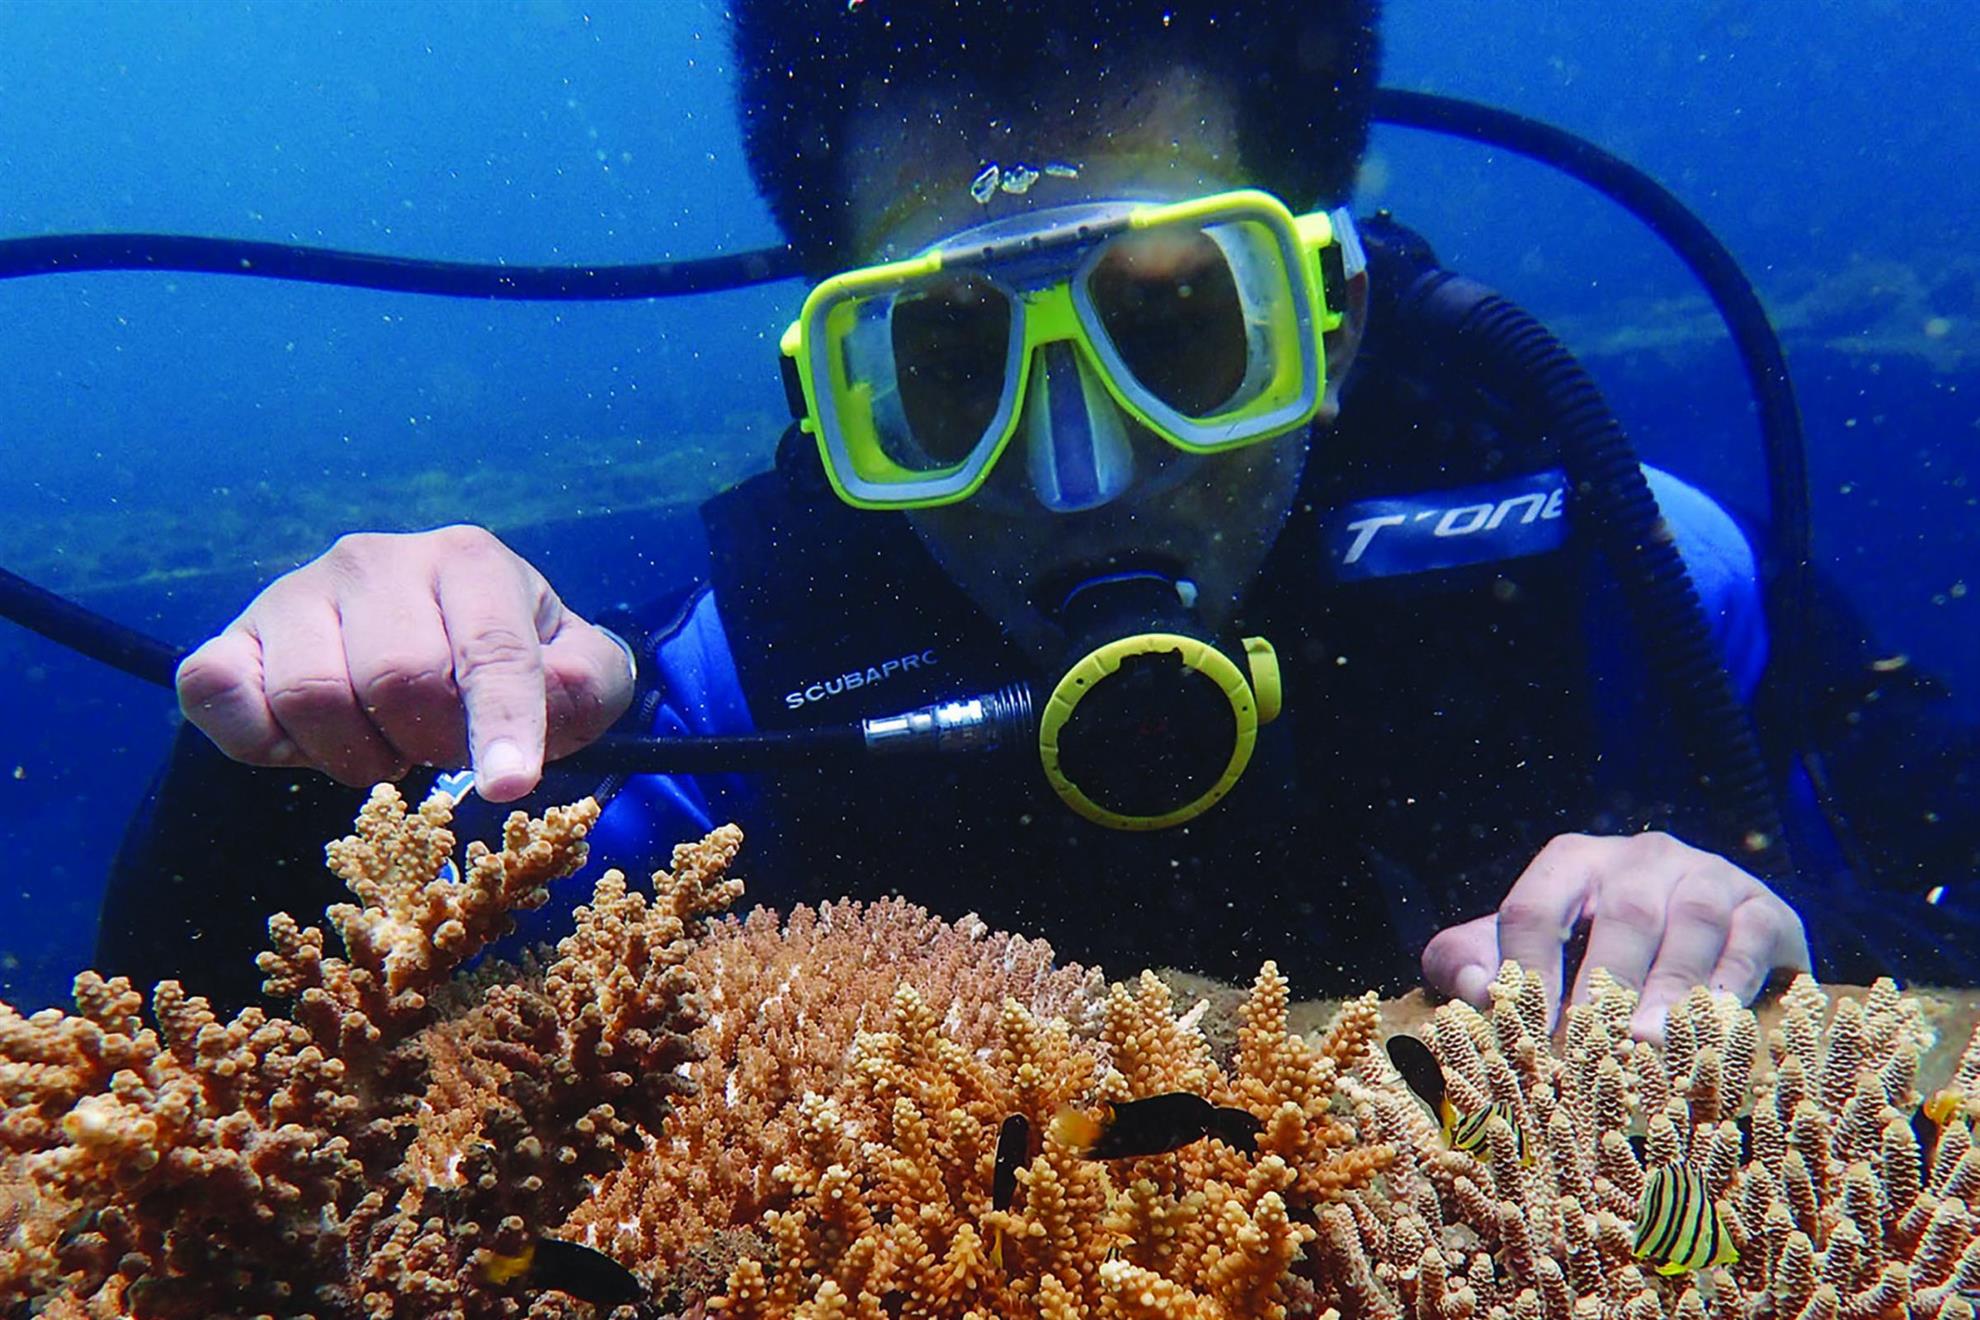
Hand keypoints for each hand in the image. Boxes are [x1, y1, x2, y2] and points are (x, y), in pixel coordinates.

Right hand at [175, 526, 635, 801]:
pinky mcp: (232, 636)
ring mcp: (294, 592)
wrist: (421, 639)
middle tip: (440, 746)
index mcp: (468, 560)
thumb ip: (586, 685)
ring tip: (385, 740)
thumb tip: (548, 706)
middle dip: (431, 742)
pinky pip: (216, 693)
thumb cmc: (506, 662)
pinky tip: (308, 743)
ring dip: (357, 754)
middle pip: (397, 681)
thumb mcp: (573, 671)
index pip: (490, 650)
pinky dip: (261, 742)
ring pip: (310, 697)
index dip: (503, 724)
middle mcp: (374, 559)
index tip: (509, 785)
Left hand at [1421, 832, 1810, 1040]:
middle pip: (1622, 911)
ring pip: (1692, 920)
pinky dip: (1734, 979)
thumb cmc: (1586, 954)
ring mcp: (1709, 875)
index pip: (1535, 906)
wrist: (1703, 945)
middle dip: (1607, 978)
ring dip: (1671, 983)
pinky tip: (1716, 1023)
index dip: (1525, 966)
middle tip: (1594, 1039)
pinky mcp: (1766, 907)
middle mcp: (1641, 857)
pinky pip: (1754, 935)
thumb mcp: (1516, 950)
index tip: (1523, 1026)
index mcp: (1571, 863)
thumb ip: (1468, 962)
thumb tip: (1477, 991)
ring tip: (1650, 1039)